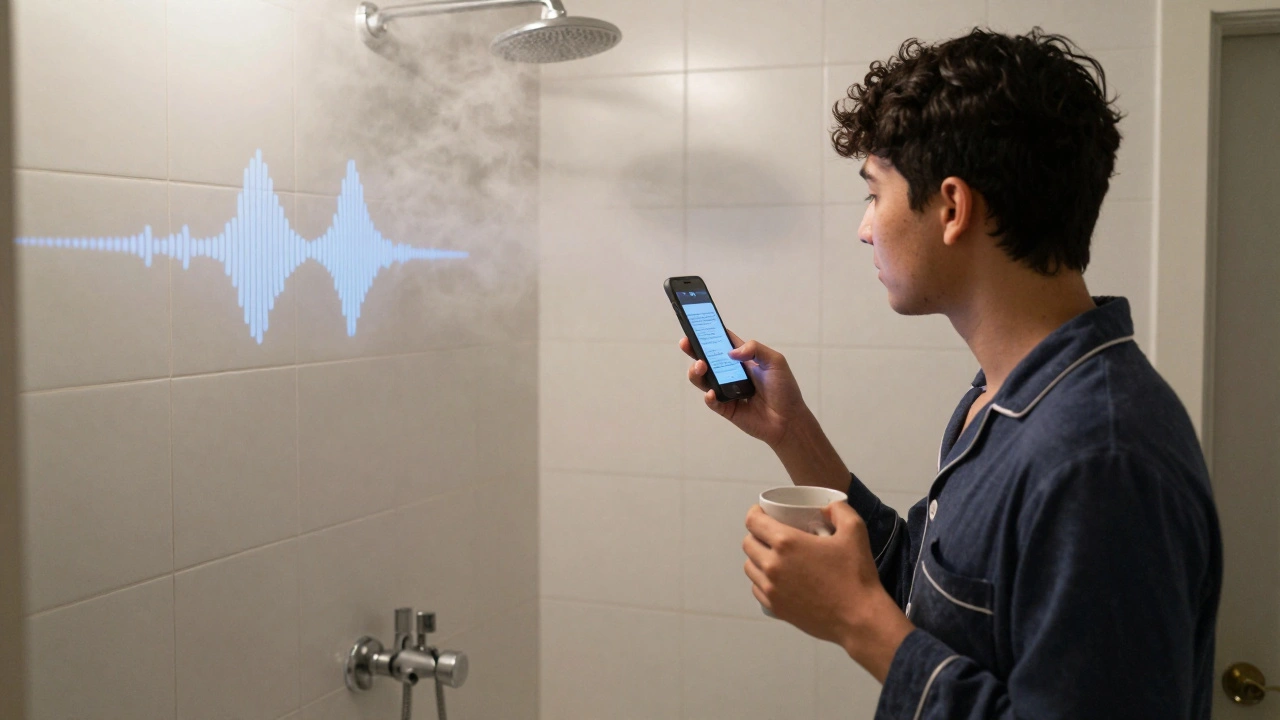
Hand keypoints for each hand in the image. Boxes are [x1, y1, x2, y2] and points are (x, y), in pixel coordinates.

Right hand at [679, 331, 809, 448]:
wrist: (789, 420)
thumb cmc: (784, 389)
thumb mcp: (775, 361)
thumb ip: (755, 349)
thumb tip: (731, 352)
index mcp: (742, 359)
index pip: (722, 342)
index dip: (709, 332)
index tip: (696, 324)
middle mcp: (731, 373)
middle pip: (707, 359)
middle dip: (693, 350)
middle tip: (686, 343)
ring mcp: (726, 391)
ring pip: (704, 379)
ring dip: (697, 372)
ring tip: (700, 366)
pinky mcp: (726, 408)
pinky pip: (712, 401)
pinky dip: (709, 397)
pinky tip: (712, 393)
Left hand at [743, 502, 913, 682]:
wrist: (859, 618)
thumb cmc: (856, 575)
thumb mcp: (855, 531)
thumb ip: (839, 509)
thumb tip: (825, 507)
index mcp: (786, 543)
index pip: (753, 522)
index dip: (755, 513)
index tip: (763, 512)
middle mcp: (772, 565)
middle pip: (748, 544)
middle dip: (757, 535)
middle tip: (772, 535)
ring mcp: (771, 589)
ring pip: (750, 567)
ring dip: (758, 558)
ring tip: (774, 557)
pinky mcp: (775, 608)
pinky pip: (757, 589)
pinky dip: (762, 581)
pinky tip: (777, 579)